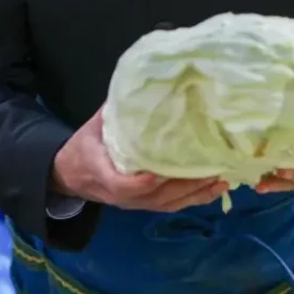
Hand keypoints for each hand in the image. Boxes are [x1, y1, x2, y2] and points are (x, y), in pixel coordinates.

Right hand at [52, 106, 228, 211]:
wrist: (71, 174)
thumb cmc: (84, 147)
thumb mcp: (94, 126)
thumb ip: (117, 112)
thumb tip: (143, 86)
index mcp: (104, 175)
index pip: (126, 185)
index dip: (147, 180)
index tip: (166, 168)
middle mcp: (123, 197)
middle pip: (158, 197)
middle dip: (187, 185)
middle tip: (213, 167)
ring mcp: (135, 204)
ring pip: (169, 204)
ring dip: (197, 193)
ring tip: (223, 178)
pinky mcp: (145, 206)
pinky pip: (172, 206)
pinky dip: (195, 198)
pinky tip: (214, 188)